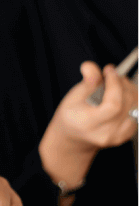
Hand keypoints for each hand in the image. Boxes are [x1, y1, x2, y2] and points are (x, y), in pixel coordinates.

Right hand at [40, 62, 138, 186]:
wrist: (74, 138)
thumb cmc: (72, 117)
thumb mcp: (72, 98)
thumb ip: (86, 82)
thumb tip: (91, 67)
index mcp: (89, 124)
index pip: (113, 106)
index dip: (115, 85)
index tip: (109, 71)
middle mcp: (107, 133)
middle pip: (127, 105)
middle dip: (123, 84)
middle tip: (113, 74)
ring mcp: (119, 136)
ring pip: (136, 108)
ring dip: (130, 91)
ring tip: (118, 83)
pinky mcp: (128, 134)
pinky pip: (137, 113)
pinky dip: (132, 100)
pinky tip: (122, 94)